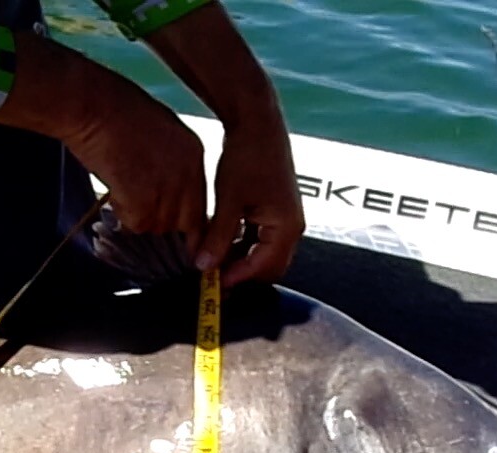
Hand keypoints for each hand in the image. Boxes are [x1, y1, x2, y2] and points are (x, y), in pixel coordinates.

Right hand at [0, 32, 207, 242]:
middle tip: (137, 203)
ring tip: (121, 186)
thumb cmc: (114, 108)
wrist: (91, 104)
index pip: (200, 203)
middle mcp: (189, 173)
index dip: (182, 216)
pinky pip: (136, 223)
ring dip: (139, 215)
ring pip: (158, 225)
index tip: (169, 220)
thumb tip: (164, 187)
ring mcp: (169, 188)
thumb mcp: (159, 129)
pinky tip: (113, 190)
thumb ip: (171, 161)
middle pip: (184, 221)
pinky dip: (122, 213)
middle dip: (160, 218)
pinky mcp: (145, 201)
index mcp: (194, 153)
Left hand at [196, 113, 304, 287]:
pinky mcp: (277, 212)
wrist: (257, 124)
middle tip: (210, 276)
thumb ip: (218, 237)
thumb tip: (203, 266)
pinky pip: (262, 240)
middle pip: (268, 268)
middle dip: (241, 274)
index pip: (262, 268)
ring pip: (264, 255)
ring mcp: (286, 220)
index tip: (210, 283)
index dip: (235, 278)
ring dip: (240, 260)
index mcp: (286, 227)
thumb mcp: (229, 200)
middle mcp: (292, 227)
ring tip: (212, 259)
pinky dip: (243, 245)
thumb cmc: (247, 157)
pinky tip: (220, 242)